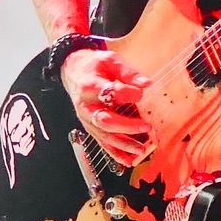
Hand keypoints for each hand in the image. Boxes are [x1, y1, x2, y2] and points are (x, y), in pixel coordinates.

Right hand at [62, 47, 150, 166]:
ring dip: (123, 144)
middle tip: (146, 126)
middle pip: (105, 120)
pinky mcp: (90, 127)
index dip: (127, 94)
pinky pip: (102, 142)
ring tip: (141, 149)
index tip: (141, 93)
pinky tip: (128, 160)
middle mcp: (86, 106)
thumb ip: (128, 72)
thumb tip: (146, 84)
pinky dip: (115, 153)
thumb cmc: (94, 66)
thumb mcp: (110, 60)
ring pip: (104, 135)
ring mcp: (87, 119)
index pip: (109, 92)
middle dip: (126, 126)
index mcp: (90, 86)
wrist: (73, 71)